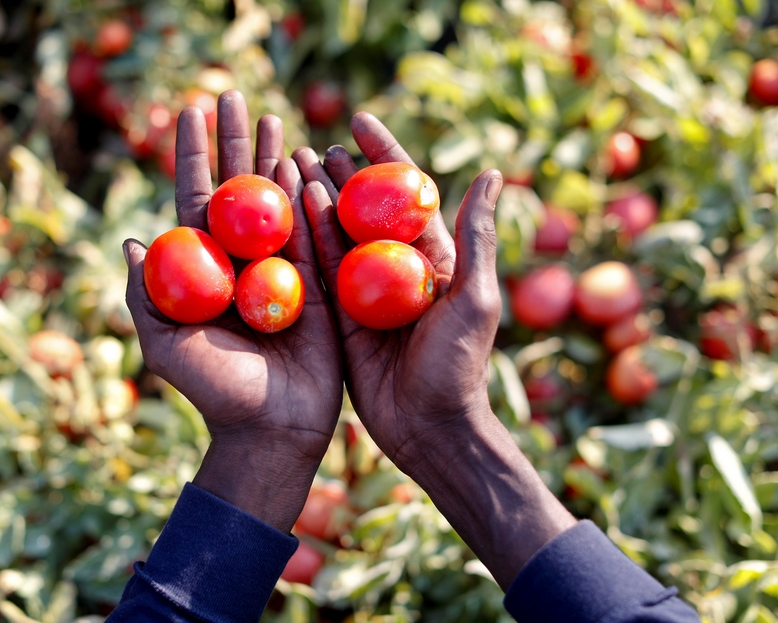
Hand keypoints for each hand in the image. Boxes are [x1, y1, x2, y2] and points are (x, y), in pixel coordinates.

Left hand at [123, 91, 342, 533]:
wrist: (271, 427)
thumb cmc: (213, 389)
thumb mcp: (164, 344)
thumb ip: (144, 294)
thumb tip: (133, 238)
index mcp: (204, 270)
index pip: (197, 199)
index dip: (194, 154)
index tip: (194, 109)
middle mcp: (242, 261)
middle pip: (238, 191)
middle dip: (237, 144)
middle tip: (239, 98)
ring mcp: (283, 269)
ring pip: (278, 203)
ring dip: (275, 159)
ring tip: (274, 118)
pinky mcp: (320, 284)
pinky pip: (314, 233)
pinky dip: (309, 197)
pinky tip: (305, 160)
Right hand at [293, 112, 501, 470]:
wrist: (429, 427)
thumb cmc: (459, 363)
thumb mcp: (475, 296)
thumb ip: (476, 236)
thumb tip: (489, 173)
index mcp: (433, 257)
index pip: (407, 193)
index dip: (385, 154)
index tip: (360, 121)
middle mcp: (396, 268)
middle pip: (365, 209)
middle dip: (342, 174)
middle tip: (317, 144)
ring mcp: (365, 292)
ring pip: (336, 234)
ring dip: (316, 198)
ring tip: (294, 162)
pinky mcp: (338, 317)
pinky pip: (317, 272)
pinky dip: (304, 240)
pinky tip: (288, 211)